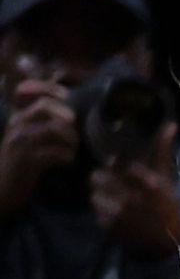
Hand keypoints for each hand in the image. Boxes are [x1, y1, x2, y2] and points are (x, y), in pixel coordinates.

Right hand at [0, 77, 78, 218]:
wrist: (1, 188)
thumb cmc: (20, 161)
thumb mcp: (27, 136)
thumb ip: (42, 120)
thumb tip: (69, 106)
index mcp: (18, 116)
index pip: (33, 91)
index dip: (55, 90)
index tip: (71, 99)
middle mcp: (16, 124)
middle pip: (46, 106)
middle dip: (68, 117)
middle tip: (75, 132)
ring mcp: (20, 141)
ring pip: (53, 128)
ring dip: (71, 138)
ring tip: (73, 148)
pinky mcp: (26, 160)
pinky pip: (54, 152)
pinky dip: (67, 156)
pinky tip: (68, 160)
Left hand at [90, 125, 179, 258]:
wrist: (166, 240)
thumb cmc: (166, 205)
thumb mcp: (166, 177)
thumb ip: (162, 152)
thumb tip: (170, 124)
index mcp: (148, 183)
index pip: (116, 163)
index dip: (113, 164)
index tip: (116, 165)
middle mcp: (133, 197)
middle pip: (98, 178)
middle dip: (103, 180)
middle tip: (111, 183)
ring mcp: (120, 214)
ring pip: (94, 195)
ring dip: (100, 196)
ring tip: (111, 198)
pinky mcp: (111, 227)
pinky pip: (95, 212)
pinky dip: (102, 211)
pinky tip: (113, 212)